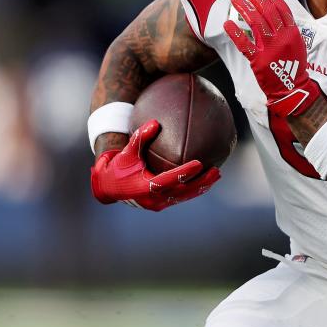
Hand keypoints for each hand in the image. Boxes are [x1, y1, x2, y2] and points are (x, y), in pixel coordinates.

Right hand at [90, 119, 220, 210]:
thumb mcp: (127, 152)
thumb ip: (140, 138)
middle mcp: (153, 199)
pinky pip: (181, 197)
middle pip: (182, 191)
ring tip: (216, 175)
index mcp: (144, 187)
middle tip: (215, 171)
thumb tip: (154, 122)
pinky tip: (206, 180)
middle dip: (200, 182)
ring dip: (201, 187)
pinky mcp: (162, 204)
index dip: (184, 172)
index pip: (168, 180)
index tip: (200, 163)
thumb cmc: (119, 167)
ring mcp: (158, 203)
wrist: (110, 188)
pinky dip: (194, 189)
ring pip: (184, 196)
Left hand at [224, 0, 321, 116]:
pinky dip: (235, 32)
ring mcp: (270, 48)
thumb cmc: (293, 66)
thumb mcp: (296, 43)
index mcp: (292, 32)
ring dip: (244, 8)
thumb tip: (274, 11)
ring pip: (256, 22)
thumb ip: (287, 28)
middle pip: (267, 11)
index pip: (280, 7)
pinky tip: (228, 23)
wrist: (291, 88)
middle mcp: (282, 38)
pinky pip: (244, 43)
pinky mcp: (258, 60)